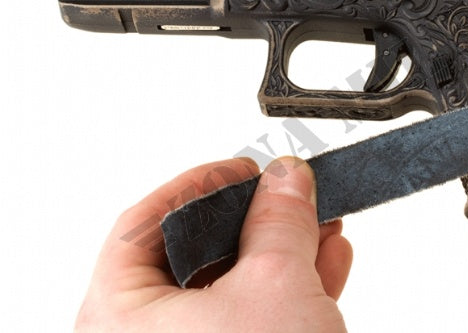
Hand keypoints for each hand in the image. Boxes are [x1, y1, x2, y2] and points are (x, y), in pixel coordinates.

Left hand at [76, 156, 352, 332]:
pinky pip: (259, 317)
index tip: (246, 166)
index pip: (147, 225)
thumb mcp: (275, 285)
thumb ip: (279, 220)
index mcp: (122, 316)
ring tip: (322, 221)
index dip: (201, 185)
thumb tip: (285, 178)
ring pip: (235, 286)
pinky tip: (329, 259)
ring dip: (284, 249)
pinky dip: (294, 286)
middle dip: (257, 218)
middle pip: (196, 254)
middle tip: (290, 190)